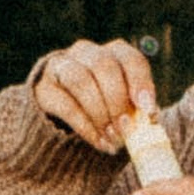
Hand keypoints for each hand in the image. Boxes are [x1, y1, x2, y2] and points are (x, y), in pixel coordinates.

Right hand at [32, 40, 157, 154]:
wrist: (62, 114)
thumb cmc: (105, 109)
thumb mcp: (125, 106)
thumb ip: (137, 111)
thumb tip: (149, 122)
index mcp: (114, 53)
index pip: (130, 59)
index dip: (140, 83)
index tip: (147, 110)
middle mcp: (87, 52)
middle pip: (103, 65)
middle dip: (117, 100)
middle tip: (126, 129)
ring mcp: (61, 67)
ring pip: (80, 79)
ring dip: (99, 112)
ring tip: (112, 138)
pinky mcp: (44, 88)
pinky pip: (65, 104)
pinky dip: (85, 126)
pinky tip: (98, 142)